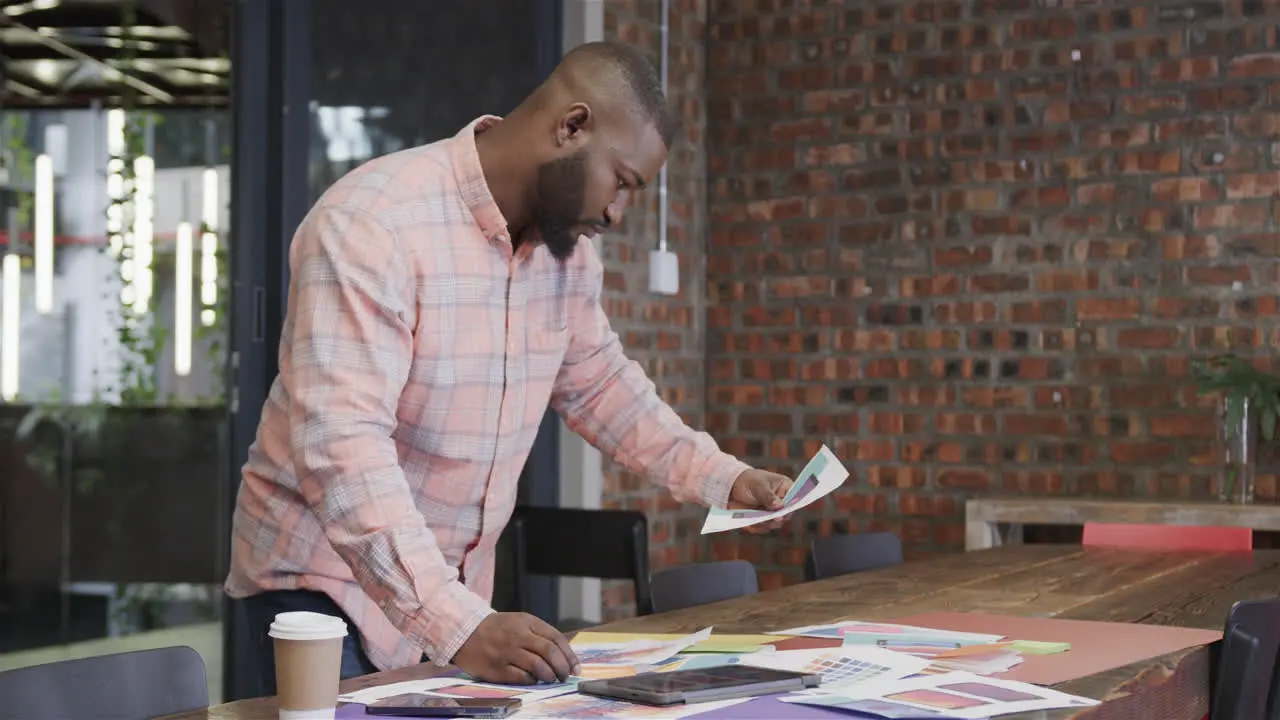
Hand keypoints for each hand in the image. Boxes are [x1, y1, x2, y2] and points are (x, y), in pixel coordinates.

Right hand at [452, 612, 580, 684]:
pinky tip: (533, 680)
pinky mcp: (497, 668)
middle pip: (549, 651)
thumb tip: (562, 655)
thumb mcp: (519, 622)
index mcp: (527, 622)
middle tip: (565, 676)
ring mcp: (507, 652)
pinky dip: (532, 680)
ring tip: (551, 679)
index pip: (555, 637)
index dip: (568, 654)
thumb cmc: (497, 629)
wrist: (465, 632)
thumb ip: (539, 634)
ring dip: (549, 675)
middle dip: (562, 666)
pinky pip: (521, 676)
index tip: (575, 667)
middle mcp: (518, 635)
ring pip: (537, 665)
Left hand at [728, 468, 794, 533]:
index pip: (794, 499)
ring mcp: (773, 513)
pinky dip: (757, 527)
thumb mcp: (759, 485)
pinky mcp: (763, 521)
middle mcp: (783, 503)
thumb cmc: (751, 480)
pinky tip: (750, 525)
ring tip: (759, 520)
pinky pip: (762, 528)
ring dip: (767, 523)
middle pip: (786, 514)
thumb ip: (769, 496)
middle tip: (775, 518)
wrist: (734, 486)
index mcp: (786, 489)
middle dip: (779, 517)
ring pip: (774, 523)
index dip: (792, 506)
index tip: (786, 510)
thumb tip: (779, 506)